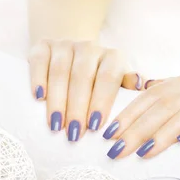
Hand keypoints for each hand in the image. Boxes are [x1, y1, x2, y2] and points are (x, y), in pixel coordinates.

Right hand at [28, 40, 147, 140]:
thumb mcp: (117, 83)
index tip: (96, 126)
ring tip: (55, 125)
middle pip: (82, 76)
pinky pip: (39, 60)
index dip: (102, 101)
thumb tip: (141, 86)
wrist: (71, 52)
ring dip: (58, 100)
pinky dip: (38, 78)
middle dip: (78, 107)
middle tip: (74, 134)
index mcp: (111, 57)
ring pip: (60, 71)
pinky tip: (38, 98)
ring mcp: (64, 45)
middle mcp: (89, 48)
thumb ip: (127, 88)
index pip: (108, 77)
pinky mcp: (42, 45)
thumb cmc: (98, 79)